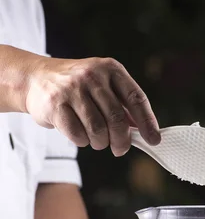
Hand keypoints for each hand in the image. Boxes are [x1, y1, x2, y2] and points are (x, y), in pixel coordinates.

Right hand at [26, 55, 160, 155]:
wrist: (35, 78)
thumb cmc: (77, 87)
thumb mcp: (103, 86)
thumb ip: (123, 105)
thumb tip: (144, 130)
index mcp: (111, 69)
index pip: (137, 98)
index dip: (147, 122)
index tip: (154, 140)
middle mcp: (93, 75)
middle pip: (117, 119)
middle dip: (122, 141)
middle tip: (120, 150)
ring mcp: (72, 89)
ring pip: (98, 130)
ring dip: (100, 142)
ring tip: (96, 140)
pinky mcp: (55, 104)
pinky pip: (77, 135)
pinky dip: (82, 141)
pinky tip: (80, 135)